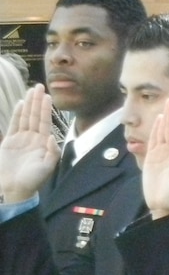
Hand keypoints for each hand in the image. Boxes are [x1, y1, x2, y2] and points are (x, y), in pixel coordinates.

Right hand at [0, 85, 60, 201]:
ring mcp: (21, 138)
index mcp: (43, 143)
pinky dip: (17, 114)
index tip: (47, 95)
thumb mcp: (48, 167)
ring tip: (30, 90)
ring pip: (25, 117)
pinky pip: (14, 124)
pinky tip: (20, 104)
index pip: (45, 122)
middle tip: (39, 86)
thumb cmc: (33, 180)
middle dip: (37, 101)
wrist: (15, 188)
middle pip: (35, 116)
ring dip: (28, 104)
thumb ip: (52, 152)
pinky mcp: (10, 141)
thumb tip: (52, 136)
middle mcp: (33, 138)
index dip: (45, 109)